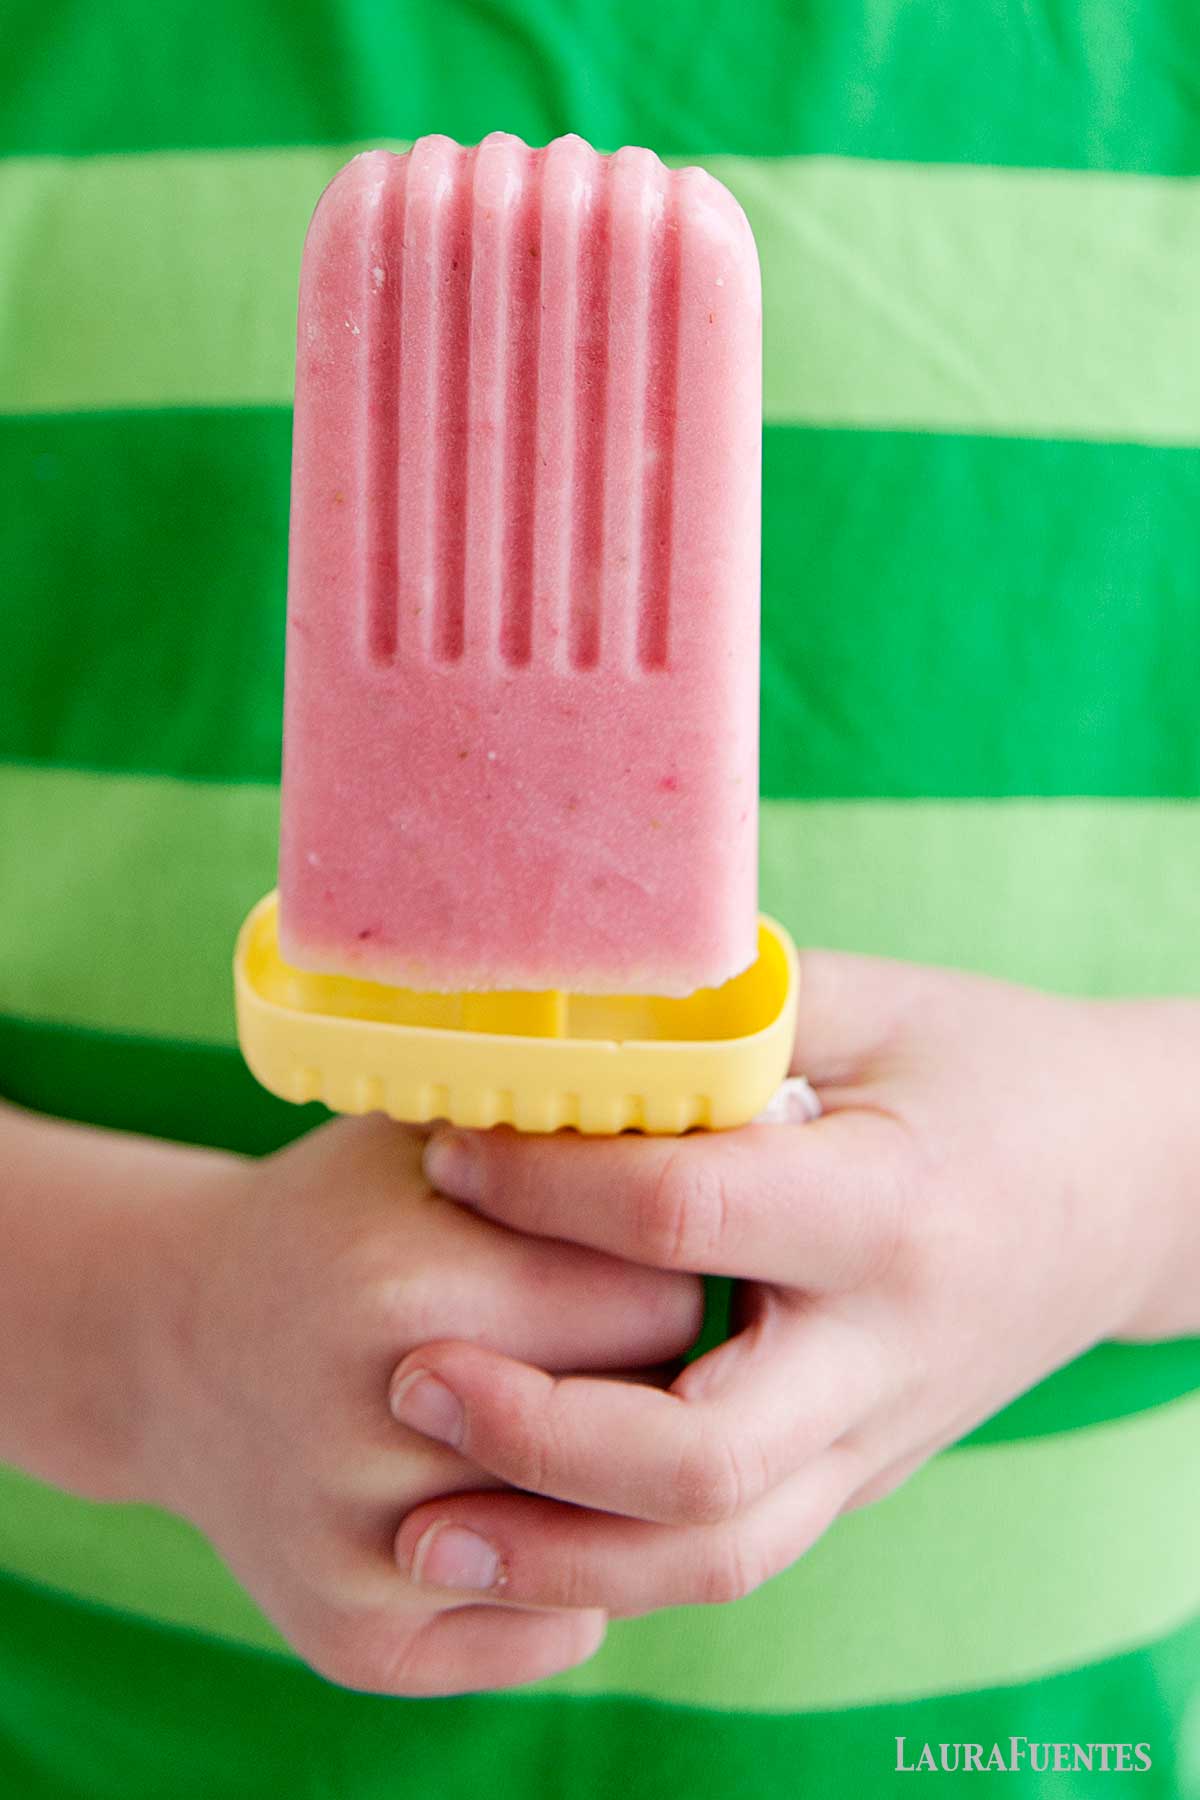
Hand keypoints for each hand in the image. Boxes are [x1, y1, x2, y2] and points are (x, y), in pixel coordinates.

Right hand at [135, 1114, 703, 1692]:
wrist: (176, 1343)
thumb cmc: (338, 1218)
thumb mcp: (428, 1132)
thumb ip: (562, 1127)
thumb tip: (745, 1124)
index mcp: (419, 1287)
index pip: (667, 1298)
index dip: (675, 1265)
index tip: (652, 1248)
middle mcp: (387, 1433)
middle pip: (656, 1421)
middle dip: (657, 1370)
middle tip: (607, 1328)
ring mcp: (369, 1554)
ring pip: (619, 1542)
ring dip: (625, 1480)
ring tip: (573, 1404)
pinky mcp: (361, 1641)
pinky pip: (560, 1634)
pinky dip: (570, 1578)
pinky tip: (521, 1498)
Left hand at [387, 952, 1199, 1617]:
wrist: (1131, 1187)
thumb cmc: (993, 1069)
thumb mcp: (873, 1004)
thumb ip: (722, 1016)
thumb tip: (551, 1013)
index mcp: (890, 1208)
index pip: (687, 1215)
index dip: (544, 1184)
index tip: (447, 1149)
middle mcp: (887, 1351)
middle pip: (700, 1455)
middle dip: (533, 1429)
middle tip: (408, 1375)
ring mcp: (879, 1436)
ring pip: (715, 1553)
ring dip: (557, 1555)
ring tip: (421, 1525)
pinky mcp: (859, 1472)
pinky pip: (733, 1550)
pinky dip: (614, 1565)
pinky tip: (513, 1535)